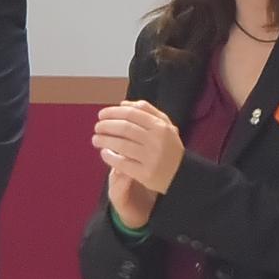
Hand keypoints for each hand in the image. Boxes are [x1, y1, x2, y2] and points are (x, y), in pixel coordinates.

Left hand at [95, 97, 184, 228]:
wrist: (182, 175)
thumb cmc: (169, 147)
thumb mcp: (165, 125)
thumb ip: (146, 111)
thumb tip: (122, 103)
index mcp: (160, 126)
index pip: (131, 114)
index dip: (113, 112)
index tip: (101, 115)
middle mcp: (156, 140)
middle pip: (124, 128)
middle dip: (106, 126)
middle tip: (97, 127)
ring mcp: (151, 158)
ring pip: (121, 145)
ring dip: (104, 141)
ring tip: (95, 139)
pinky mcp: (145, 174)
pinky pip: (122, 163)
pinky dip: (110, 157)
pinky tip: (104, 153)